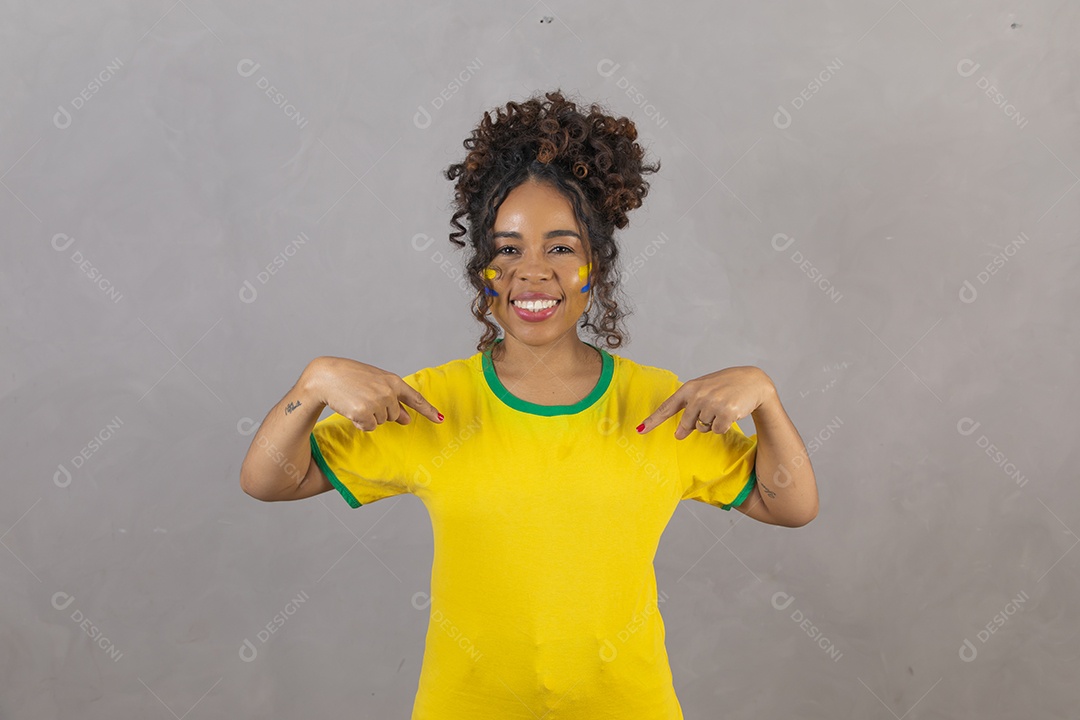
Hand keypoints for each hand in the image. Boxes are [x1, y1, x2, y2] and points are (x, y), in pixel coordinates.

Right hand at [304, 356, 444, 431]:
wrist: (326, 376)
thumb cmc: (350, 377)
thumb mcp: (375, 383)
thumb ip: (393, 398)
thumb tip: (406, 419)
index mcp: (393, 381)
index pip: (415, 398)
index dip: (428, 410)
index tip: (440, 419)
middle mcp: (388, 391)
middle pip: (394, 415)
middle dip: (381, 411)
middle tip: (364, 398)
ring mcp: (377, 402)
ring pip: (381, 422)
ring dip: (369, 416)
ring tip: (356, 400)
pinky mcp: (364, 413)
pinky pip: (369, 427)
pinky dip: (359, 423)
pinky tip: (351, 408)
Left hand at [637, 366, 773, 439]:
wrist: (752, 381)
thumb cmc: (725, 386)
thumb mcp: (704, 392)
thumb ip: (689, 410)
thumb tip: (679, 434)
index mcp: (690, 388)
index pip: (667, 407)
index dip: (653, 420)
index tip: (640, 430)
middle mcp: (698, 395)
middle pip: (687, 424)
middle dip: (696, 424)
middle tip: (711, 409)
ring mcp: (712, 403)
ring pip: (703, 428)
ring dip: (713, 422)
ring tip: (722, 407)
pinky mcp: (726, 412)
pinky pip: (718, 430)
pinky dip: (724, 426)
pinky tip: (731, 412)